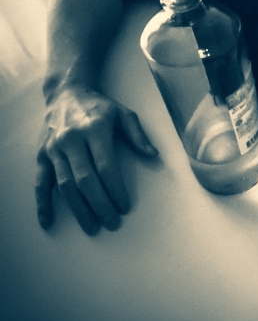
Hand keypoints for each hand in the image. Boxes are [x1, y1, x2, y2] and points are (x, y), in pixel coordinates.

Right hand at [36, 87, 157, 234]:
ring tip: (93, 227)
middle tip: (112, 223)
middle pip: (85, 179)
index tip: (125, 206)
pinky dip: (43, 203)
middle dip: (100, 204)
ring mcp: (54, 149)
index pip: (105, 166)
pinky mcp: (42, 154)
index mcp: (95, 130)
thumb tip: (153, 155)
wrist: (67, 92)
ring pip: (65, 185)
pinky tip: (48, 221)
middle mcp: (72, 140)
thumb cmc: (100, 107)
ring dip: (79, 209)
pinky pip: (41, 182)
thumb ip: (138, 135)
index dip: (115, 189)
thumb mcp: (124, 113)